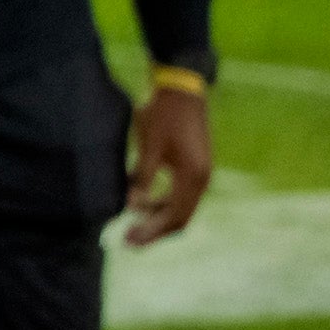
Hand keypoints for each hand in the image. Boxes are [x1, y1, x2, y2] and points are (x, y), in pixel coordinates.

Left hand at [124, 82, 211, 248]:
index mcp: (193, 177)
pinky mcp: (193, 165)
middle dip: (154, 230)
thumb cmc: (163, 114)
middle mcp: (201, 179)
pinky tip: (140, 201)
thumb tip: (133, 206)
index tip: (129, 241)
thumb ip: (142, 177)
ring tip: (132, 223)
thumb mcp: (149, 145)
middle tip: (128, 240)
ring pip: (180, 206)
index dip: (151, 232)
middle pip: (180, 217)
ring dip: (157, 216)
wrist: (181, 87)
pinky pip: (179, 193)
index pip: (174, 217)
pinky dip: (161, 201)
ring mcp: (200, 172)